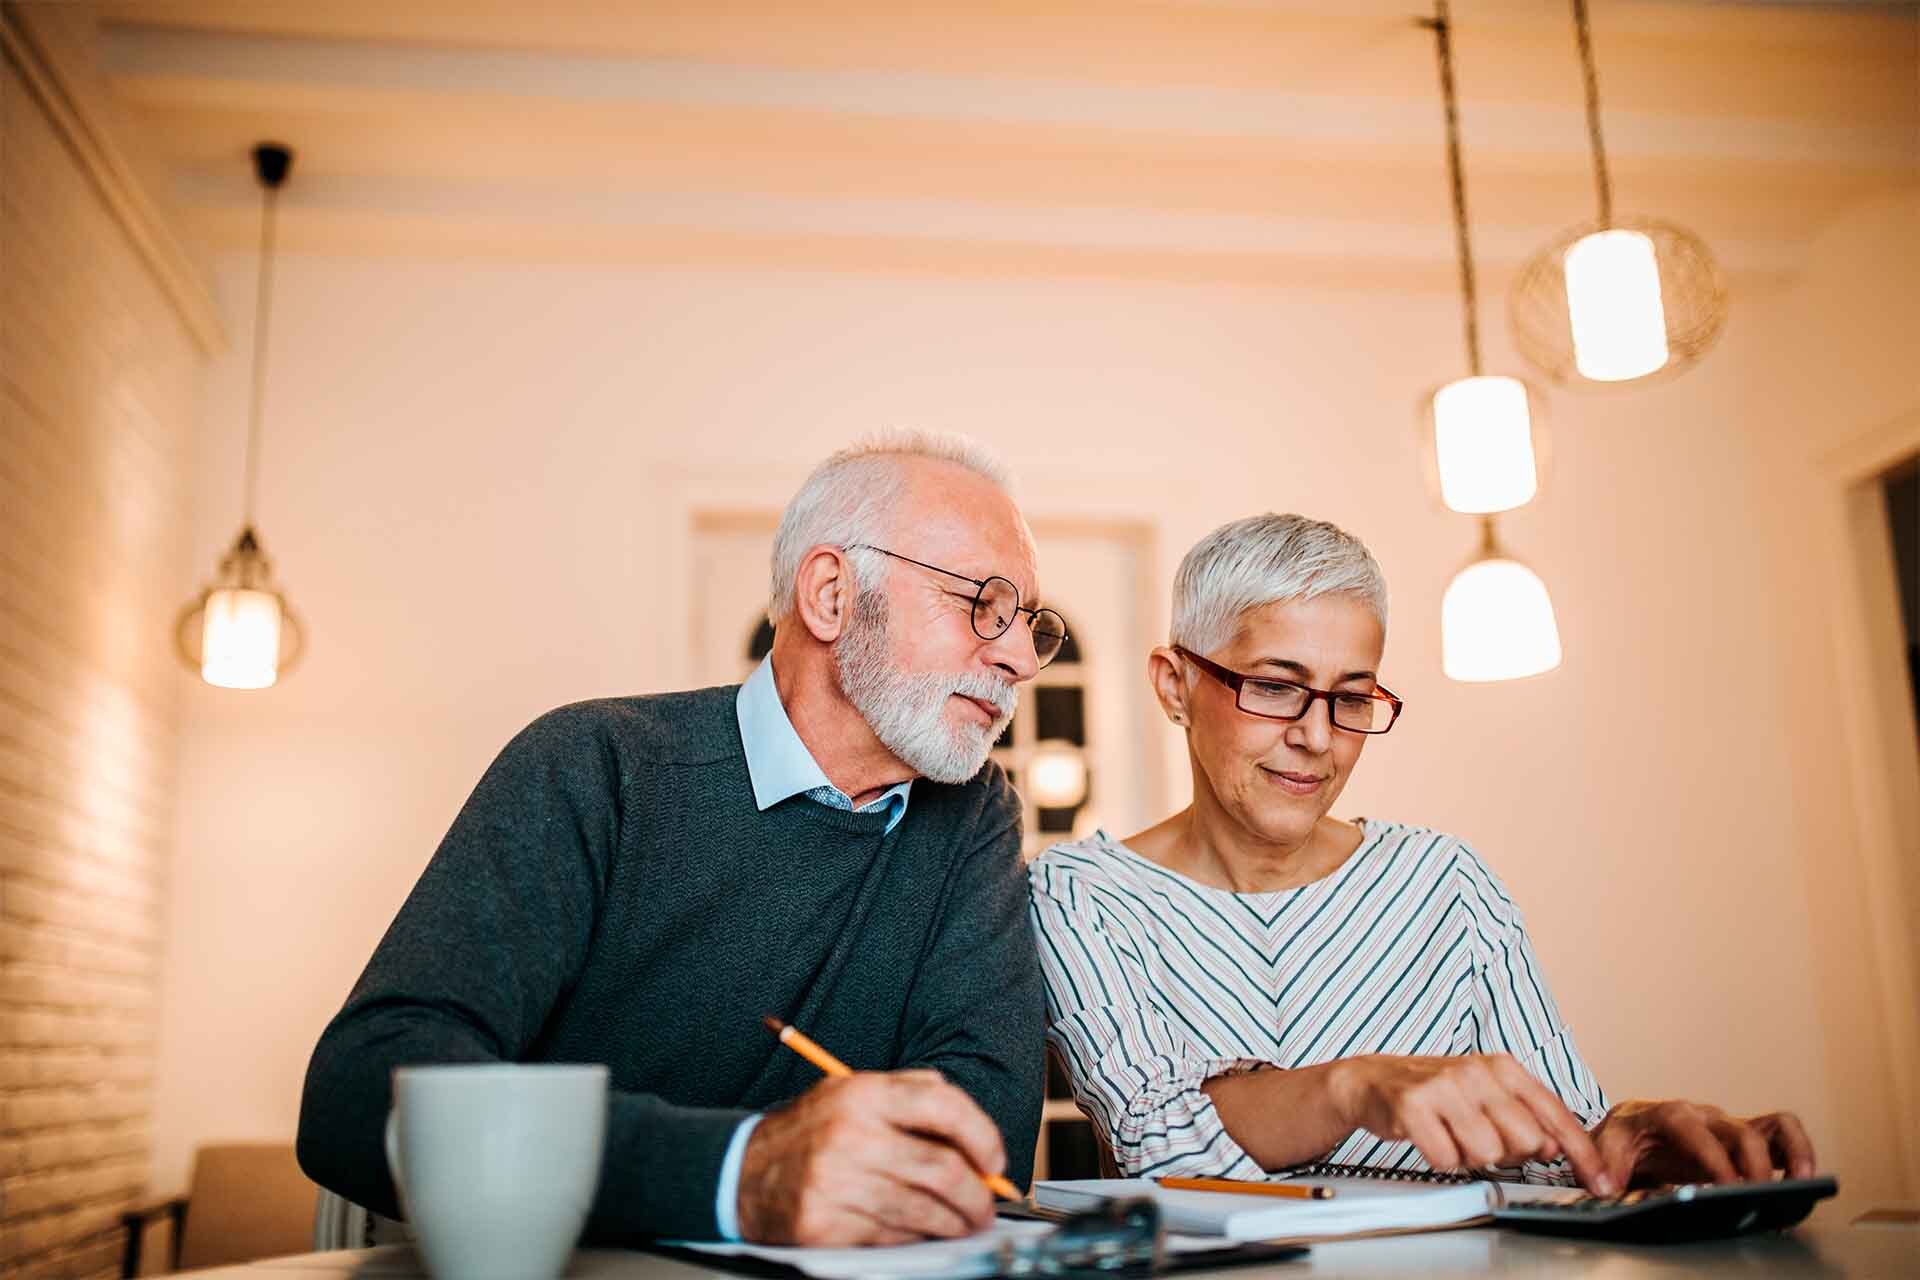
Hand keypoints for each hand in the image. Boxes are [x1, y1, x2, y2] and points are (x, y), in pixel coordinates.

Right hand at [735, 1070, 1006, 1245]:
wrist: (740, 1173)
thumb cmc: (809, 1133)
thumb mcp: (852, 1093)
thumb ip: (911, 1094)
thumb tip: (972, 1129)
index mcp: (862, 1094)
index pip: (943, 1105)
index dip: (982, 1135)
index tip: (995, 1160)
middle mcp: (850, 1135)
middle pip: (942, 1168)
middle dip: (977, 1195)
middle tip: (987, 1205)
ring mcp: (836, 1182)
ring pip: (922, 1210)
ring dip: (955, 1222)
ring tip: (965, 1222)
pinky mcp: (825, 1224)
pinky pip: (892, 1237)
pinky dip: (918, 1237)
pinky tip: (923, 1232)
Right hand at [1329, 1054, 1612, 1194]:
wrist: (1373, 1080)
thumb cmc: (1437, 1092)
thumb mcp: (1487, 1095)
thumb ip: (1526, 1118)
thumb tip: (1556, 1147)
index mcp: (1503, 1067)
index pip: (1555, 1115)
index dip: (1582, 1153)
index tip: (1600, 1182)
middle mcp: (1477, 1071)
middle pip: (1525, 1141)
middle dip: (1507, 1154)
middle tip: (1480, 1139)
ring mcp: (1444, 1086)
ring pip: (1486, 1153)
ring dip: (1469, 1156)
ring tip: (1451, 1135)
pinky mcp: (1413, 1104)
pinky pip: (1445, 1158)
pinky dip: (1440, 1158)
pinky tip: (1430, 1138)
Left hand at [1592, 1100, 1814, 1189]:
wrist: (1632, 1128)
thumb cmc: (1624, 1137)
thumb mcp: (1607, 1146)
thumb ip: (1608, 1163)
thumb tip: (1608, 1185)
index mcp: (1668, 1114)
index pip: (1691, 1128)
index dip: (1711, 1156)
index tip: (1724, 1185)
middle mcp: (1705, 1115)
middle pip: (1738, 1130)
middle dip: (1752, 1163)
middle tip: (1757, 1197)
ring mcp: (1729, 1126)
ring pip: (1771, 1126)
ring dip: (1791, 1152)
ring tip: (1802, 1183)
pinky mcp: (1745, 1140)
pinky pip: (1780, 1135)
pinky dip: (1798, 1151)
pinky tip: (1803, 1180)